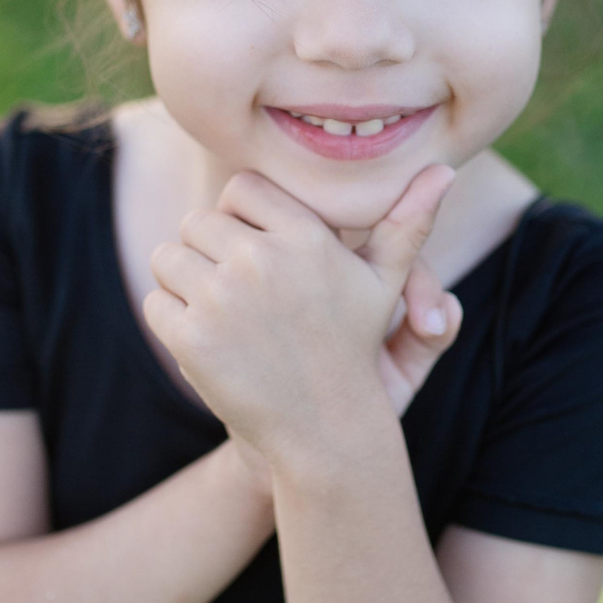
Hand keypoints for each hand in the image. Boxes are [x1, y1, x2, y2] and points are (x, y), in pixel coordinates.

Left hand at [143, 166, 462, 460]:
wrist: (323, 431)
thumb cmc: (351, 350)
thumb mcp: (385, 286)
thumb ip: (409, 224)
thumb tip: (446, 171)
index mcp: (308, 237)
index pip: (241, 188)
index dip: (240, 217)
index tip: (254, 250)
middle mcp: (264, 260)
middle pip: (198, 220)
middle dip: (208, 251)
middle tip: (233, 289)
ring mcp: (223, 299)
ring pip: (168, 256)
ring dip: (184, 284)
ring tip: (219, 314)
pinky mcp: (193, 338)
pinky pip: (157, 303)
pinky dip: (172, 323)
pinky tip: (207, 344)